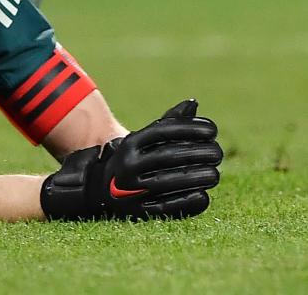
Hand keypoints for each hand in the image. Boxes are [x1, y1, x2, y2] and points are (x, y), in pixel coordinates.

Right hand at [40, 99, 222, 220]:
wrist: (97, 190)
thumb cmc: (130, 159)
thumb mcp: (142, 139)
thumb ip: (168, 123)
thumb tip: (193, 104)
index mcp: (130, 142)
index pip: (164, 131)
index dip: (191, 129)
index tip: (213, 129)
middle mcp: (129, 164)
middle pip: (170, 156)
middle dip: (199, 152)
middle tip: (218, 152)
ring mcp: (133, 189)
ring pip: (171, 181)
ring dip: (198, 176)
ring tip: (215, 173)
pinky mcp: (139, 211)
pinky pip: (167, 207)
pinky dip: (187, 202)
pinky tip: (204, 196)